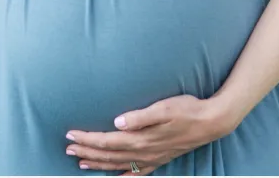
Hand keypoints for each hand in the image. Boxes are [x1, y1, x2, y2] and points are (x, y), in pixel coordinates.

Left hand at [63, 94, 227, 174]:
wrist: (210, 122)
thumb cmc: (187, 109)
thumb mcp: (164, 108)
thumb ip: (140, 117)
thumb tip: (117, 122)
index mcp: (141, 138)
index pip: (107, 140)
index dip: (87, 139)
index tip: (70, 134)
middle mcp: (144, 151)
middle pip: (108, 154)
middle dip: (87, 151)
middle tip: (67, 147)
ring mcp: (151, 158)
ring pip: (118, 164)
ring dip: (98, 163)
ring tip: (81, 162)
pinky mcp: (159, 159)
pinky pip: (136, 172)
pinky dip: (121, 175)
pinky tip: (114, 177)